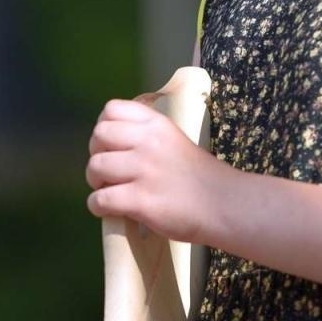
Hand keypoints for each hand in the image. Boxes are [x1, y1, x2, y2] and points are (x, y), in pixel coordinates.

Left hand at [85, 96, 230, 243]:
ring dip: (96, 182)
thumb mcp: (175, 141)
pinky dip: (98, 206)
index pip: (112, 109)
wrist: (226, 205)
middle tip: (108, 171)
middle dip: (96, 154)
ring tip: (110, 191)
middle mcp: (148, 141)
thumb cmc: (201, 177)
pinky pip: (100, 199)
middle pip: (98, 135)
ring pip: (95, 167)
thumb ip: (148, 137)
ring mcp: (144, 170)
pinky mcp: (141, 199)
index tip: (110, 145)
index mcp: (157, 124)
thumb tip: (113, 144)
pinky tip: (110, 210)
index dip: (104, 127)